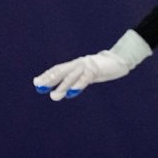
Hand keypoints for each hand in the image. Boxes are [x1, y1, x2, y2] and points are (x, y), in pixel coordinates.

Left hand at [33, 30, 152, 100]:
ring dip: (61, 87)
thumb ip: (77, 81)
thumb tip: (65, 91)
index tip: (37, 83)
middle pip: (61, 71)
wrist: (120, 60)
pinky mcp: (96, 69)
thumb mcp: (88, 75)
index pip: (58, 69)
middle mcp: (78, 63)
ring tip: (54, 96)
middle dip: (49, 80)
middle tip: (39, 87)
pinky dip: (78, 85)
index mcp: (76, 64)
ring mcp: (87, 66)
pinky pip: (85, 78)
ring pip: (71, 76)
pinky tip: (71, 92)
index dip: (47, 75)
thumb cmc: (104, 68)